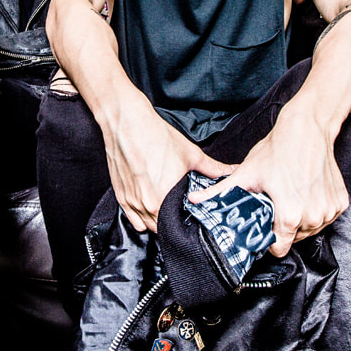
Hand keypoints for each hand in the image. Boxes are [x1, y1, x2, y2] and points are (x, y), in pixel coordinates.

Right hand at [105, 106, 232, 232]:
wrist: (126, 122)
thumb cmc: (155, 137)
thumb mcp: (190, 154)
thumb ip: (212, 168)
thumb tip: (231, 171)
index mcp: (161, 201)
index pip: (173, 228)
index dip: (183, 224)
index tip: (188, 217)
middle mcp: (143, 206)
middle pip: (158, 228)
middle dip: (169, 223)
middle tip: (178, 211)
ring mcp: (129, 201)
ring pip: (143, 224)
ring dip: (153, 220)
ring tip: (163, 207)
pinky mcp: (119, 194)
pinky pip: (130, 216)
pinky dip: (139, 214)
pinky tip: (148, 202)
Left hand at [189, 107, 347, 257]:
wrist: (308, 128)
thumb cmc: (278, 149)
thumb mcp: (247, 173)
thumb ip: (221, 192)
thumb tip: (194, 200)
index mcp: (289, 216)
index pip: (279, 249)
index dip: (269, 239)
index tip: (265, 225)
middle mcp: (312, 218)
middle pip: (294, 238)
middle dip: (284, 225)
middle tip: (277, 203)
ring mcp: (329, 211)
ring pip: (311, 229)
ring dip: (301, 218)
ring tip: (291, 194)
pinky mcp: (340, 203)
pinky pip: (325, 217)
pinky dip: (316, 209)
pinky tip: (306, 191)